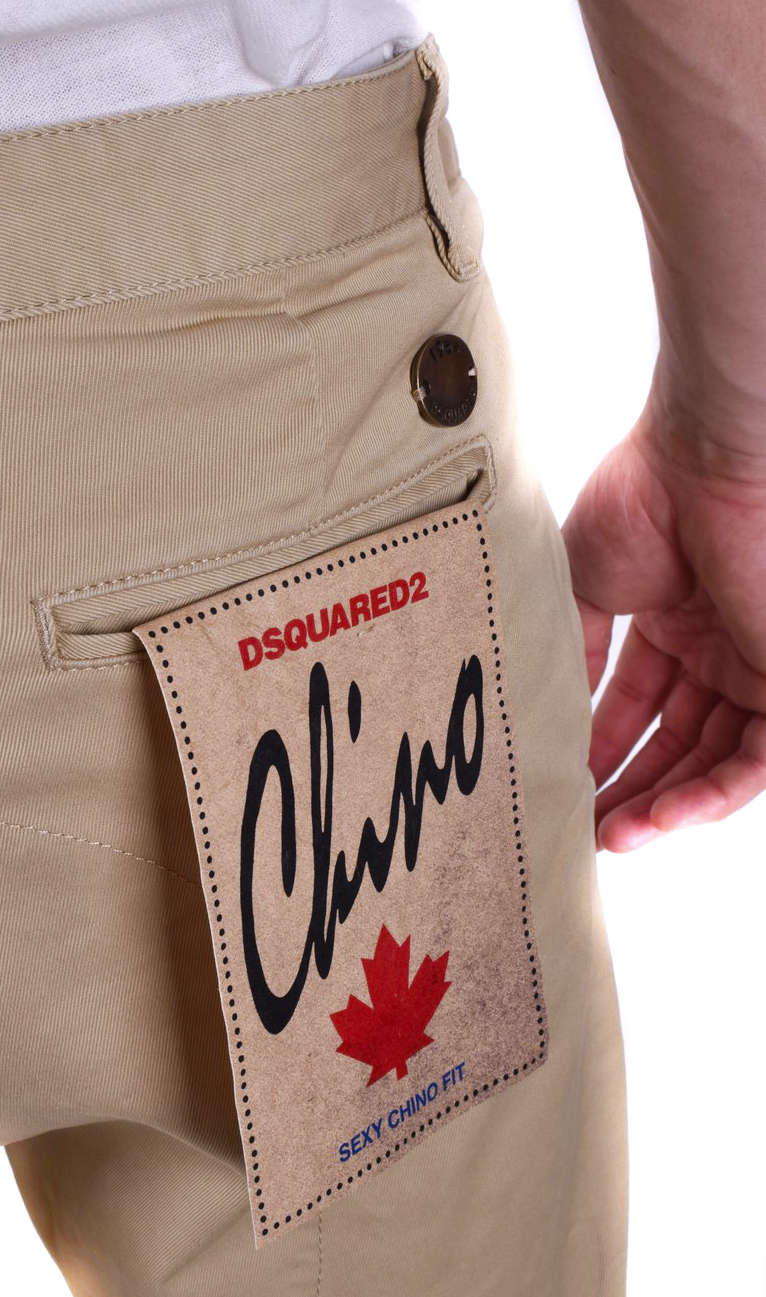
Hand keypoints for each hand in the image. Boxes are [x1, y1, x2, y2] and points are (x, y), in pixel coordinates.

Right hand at [561, 405, 765, 851]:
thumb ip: (573, 653)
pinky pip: (754, 760)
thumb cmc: (643, 498)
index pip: (636, 707)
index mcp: (670, 622)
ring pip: (714, 761)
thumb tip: (552, 715)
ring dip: (665, 805)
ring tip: (613, 838)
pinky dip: (711, 796)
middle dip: (630, 791)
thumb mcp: (583, 588)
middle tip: (585, 832)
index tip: (564, 790)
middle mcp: (715, 649)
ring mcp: (751, 666)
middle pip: (675, 743)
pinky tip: (662, 819)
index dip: (601, 752)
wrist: (704, 458)